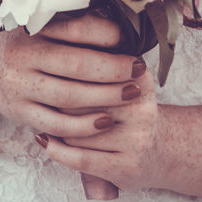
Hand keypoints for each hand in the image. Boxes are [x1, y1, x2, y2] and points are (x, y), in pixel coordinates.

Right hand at [0, 14, 145, 144]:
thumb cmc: (23, 44)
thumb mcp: (36, 25)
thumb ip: (69, 24)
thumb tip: (119, 25)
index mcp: (31, 29)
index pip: (73, 29)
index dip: (103, 33)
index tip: (127, 38)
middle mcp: (23, 57)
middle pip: (75, 64)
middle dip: (112, 68)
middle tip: (139, 68)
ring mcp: (20, 87)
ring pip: (68, 96)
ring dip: (105, 97)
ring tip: (131, 93)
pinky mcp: (21, 113)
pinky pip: (56, 124)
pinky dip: (83, 126)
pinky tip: (106, 121)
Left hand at [33, 16, 161, 193]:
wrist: (160, 152)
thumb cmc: (128, 109)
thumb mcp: (124, 78)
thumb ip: (98, 58)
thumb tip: (54, 34)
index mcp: (139, 77)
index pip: (90, 67)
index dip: (64, 67)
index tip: (46, 64)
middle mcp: (142, 107)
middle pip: (82, 98)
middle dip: (59, 97)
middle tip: (40, 92)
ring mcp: (136, 140)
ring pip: (78, 130)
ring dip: (57, 125)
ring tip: (43, 115)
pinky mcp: (127, 168)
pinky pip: (81, 158)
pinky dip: (58, 150)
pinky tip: (44, 141)